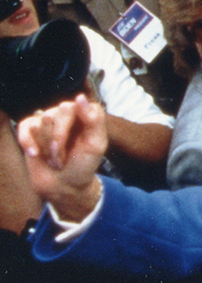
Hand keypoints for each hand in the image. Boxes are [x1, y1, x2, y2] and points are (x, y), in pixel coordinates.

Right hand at [17, 95, 105, 221]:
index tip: (72, 146)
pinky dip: (28, 143)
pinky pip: (24, 127)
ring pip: (38, 124)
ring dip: (45, 148)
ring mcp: (48, 120)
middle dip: (56, 142)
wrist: (65, 185)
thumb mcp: (96, 145)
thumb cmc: (83, 165)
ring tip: (54, 159)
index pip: (71, 108)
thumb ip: (94, 120)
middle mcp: (66, 113)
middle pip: (52, 116)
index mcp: (85, 113)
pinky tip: (35, 154)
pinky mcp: (31, 129)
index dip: (67, 131)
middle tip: (62, 159)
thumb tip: (79, 97)